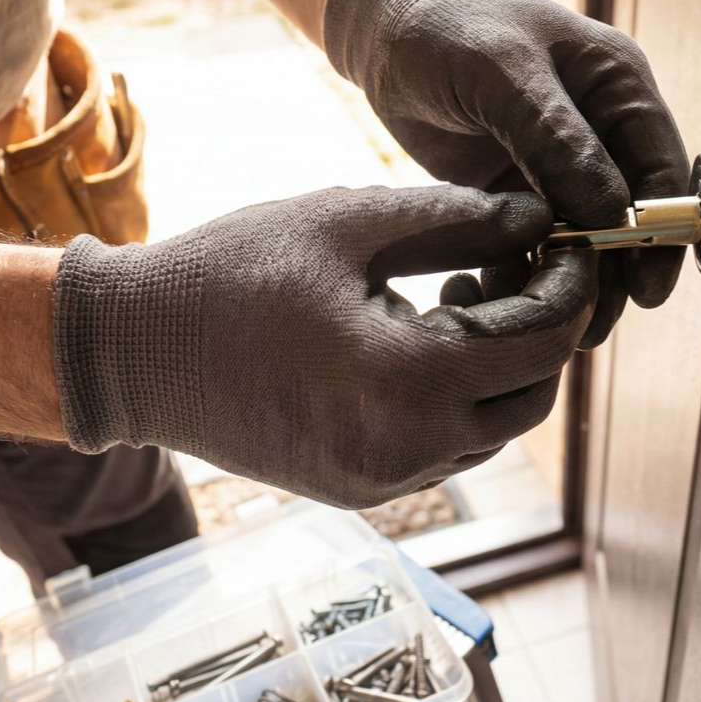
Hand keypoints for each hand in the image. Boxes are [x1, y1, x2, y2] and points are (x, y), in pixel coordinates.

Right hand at [52, 185, 596, 507]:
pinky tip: (422, 335)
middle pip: (532, 397)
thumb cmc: (230, 273)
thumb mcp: (348, 224)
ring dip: (500, 365)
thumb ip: (457, 219)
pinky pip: (445, 448)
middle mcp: (407, 449)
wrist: (130, 352)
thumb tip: (540, 212)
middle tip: (515, 263)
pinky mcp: (360, 489)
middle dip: (542, 329)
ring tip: (460, 289)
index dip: (570, 288)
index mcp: (410, 381)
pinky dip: (457, 396)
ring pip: (493, 429)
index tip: (567, 241)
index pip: (543, 344)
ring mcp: (383, 481)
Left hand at [323, 0, 688, 346]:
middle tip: (591, 326)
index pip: (662, 168)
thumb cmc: (449, 25)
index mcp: (618, 86)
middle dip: (616, 273)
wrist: (382, 28)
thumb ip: (558, 141)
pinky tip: (510, 310)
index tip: (647, 289)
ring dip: (573, 284)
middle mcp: (600, 129)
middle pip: (628, 216)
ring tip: (554, 331)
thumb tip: (612, 216)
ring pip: (584, 239)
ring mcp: (559, 164)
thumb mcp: (505, 72)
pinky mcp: (518, 190)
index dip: (663, 232)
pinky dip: (527, 276)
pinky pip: (536, 244)